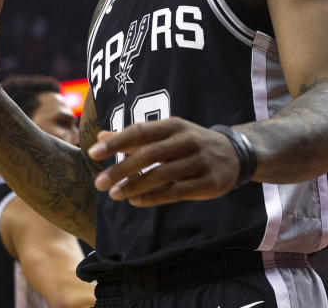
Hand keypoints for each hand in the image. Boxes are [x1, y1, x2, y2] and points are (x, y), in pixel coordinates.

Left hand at [87, 117, 239, 206]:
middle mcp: (187, 141)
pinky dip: (154, 197)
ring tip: (114, 194)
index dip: (116, 142)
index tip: (93, 153)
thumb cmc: (190, 143)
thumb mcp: (166, 133)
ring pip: (162, 175)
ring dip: (135, 185)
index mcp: (173, 126)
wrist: (234, 154)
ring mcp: (199, 161)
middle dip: (121, 169)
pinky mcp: (208, 182)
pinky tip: (136, 201)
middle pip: (149, 154)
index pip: (140, 131)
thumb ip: (133, 137)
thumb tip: (100, 136)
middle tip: (99, 182)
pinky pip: (177, 192)